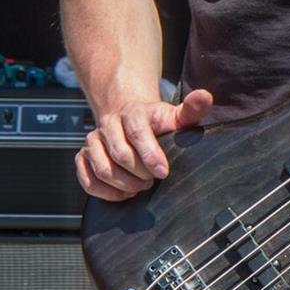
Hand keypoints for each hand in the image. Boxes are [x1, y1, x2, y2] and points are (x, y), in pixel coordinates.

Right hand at [75, 88, 213, 201]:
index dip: (150, 154)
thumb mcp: (175, 116)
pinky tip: (123, 192)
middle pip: (120, 154)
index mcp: (133, 113)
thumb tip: (205, 96)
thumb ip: (191, 109)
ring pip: (103, 169)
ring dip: (124, 184)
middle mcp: (109, 124)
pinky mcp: (83, 156)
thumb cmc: (155, 123)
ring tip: (140, 186)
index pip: (137, 132)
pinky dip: (106, 192)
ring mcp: (93, 140)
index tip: (163, 172)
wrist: (128, 119)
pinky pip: (87, 180)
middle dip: (140, 173)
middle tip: (153, 180)